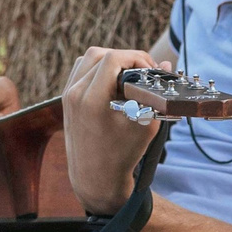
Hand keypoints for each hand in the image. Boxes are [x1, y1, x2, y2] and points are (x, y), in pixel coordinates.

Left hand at [61, 47, 162, 216]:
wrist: (94, 177)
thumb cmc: (122, 154)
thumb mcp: (146, 124)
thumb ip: (155, 92)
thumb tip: (165, 64)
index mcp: (92, 100)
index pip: (113, 58)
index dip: (136, 58)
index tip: (150, 70)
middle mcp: (75, 94)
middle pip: (99, 54)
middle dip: (125, 58)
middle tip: (142, 72)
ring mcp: (67, 95)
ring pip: (88, 58)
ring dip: (110, 61)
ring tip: (129, 76)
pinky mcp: (67, 98)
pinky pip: (81, 70)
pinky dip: (98, 69)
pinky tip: (114, 82)